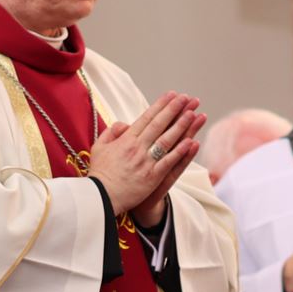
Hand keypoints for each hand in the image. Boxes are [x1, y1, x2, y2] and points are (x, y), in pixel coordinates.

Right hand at [87, 92, 201, 215]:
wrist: (101, 197)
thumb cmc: (100, 172)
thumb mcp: (99, 147)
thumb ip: (111, 132)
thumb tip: (125, 124)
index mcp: (126, 140)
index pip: (146, 118)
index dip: (160, 105)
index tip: (172, 95)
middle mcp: (137, 148)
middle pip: (159, 125)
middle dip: (174, 109)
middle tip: (186, 98)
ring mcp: (146, 162)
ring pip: (166, 140)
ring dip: (181, 126)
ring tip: (193, 114)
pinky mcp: (152, 177)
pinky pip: (168, 162)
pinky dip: (180, 151)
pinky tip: (191, 141)